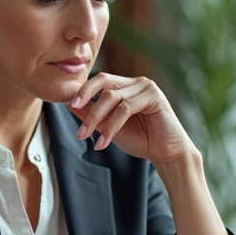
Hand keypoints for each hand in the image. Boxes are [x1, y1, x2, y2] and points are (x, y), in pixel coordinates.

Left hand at [68, 73, 190, 164]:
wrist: (166, 153)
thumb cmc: (141, 139)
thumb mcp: (109, 127)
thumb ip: (93, 115)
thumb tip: (69, 104)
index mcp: (126, 86)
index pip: (100, 81)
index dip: (84, 90)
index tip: (70, 105)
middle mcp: (136, 82)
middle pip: (104, 85)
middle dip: (87, 104)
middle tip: (77, 124)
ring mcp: (146, 87)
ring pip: (113, 98)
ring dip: (96, 119)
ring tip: (86, 137)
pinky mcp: (154, 97)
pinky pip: (125, 108)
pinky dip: (111, 126)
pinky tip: (103, 142)